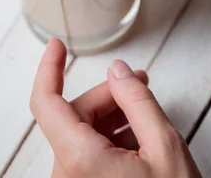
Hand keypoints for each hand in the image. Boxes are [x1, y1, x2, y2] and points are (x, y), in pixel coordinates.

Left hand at [30, 39, 200, 176]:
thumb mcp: (164, 146)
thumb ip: (137, 100)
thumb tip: (119, 70)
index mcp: (79, 160)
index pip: (46, 102)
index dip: (49, 68)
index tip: (58, 46)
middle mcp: (68, 175)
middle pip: (74, 115)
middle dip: (107, 96)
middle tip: (139, 85)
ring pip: (82, 134)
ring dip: (111, 117)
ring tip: (144, 115)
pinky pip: (88, 155)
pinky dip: (110, 139)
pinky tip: (138, 138)